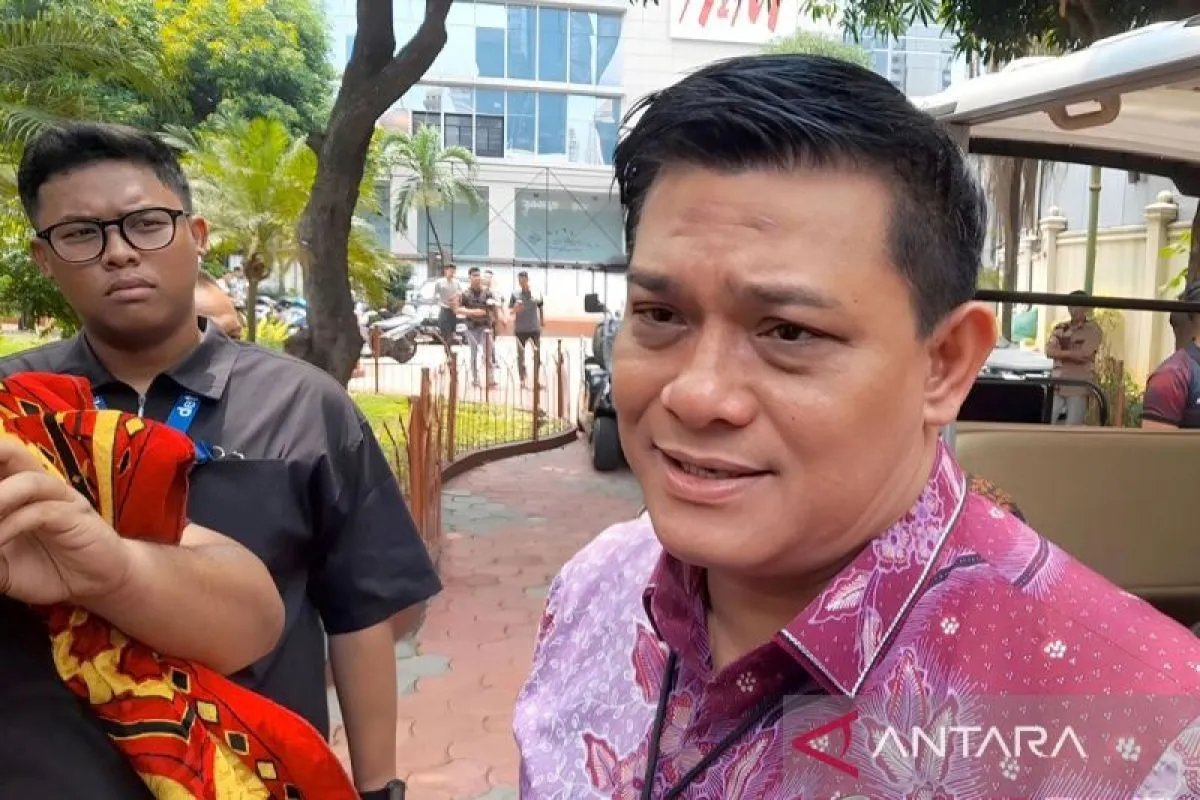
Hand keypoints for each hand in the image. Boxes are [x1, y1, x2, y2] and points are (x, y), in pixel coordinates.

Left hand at [0, 435, 131, 605]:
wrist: (95, 584)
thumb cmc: (46, 567)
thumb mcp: (1, 566)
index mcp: (16, 489)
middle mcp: (39, 486)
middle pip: (11, 451)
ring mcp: (60, 499)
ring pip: (28, 480)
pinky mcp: (76, 518)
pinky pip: (42, 513)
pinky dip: (11, 527)